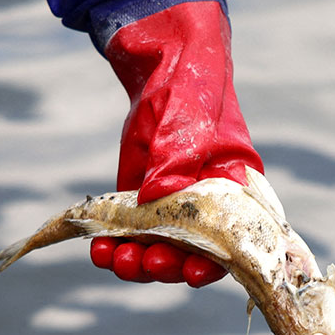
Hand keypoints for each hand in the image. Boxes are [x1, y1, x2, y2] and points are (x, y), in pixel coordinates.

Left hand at [91, 1, 262, 286]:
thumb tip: (153, 197)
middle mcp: (208, 204)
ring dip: (138, 262)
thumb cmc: (194, 87)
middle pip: (194, 254)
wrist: (167, 61)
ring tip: (114, 258)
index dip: (217, 263)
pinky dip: (114, 245)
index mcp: (235, 189)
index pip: (236, 238)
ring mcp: (173, 204)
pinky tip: (99, 248)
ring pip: (160, 250)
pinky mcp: (142, 196)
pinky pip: (130, 232)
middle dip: (169, 266)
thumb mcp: (192, 119)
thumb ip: (177, 157)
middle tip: (146, 261)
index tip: (195, 273)